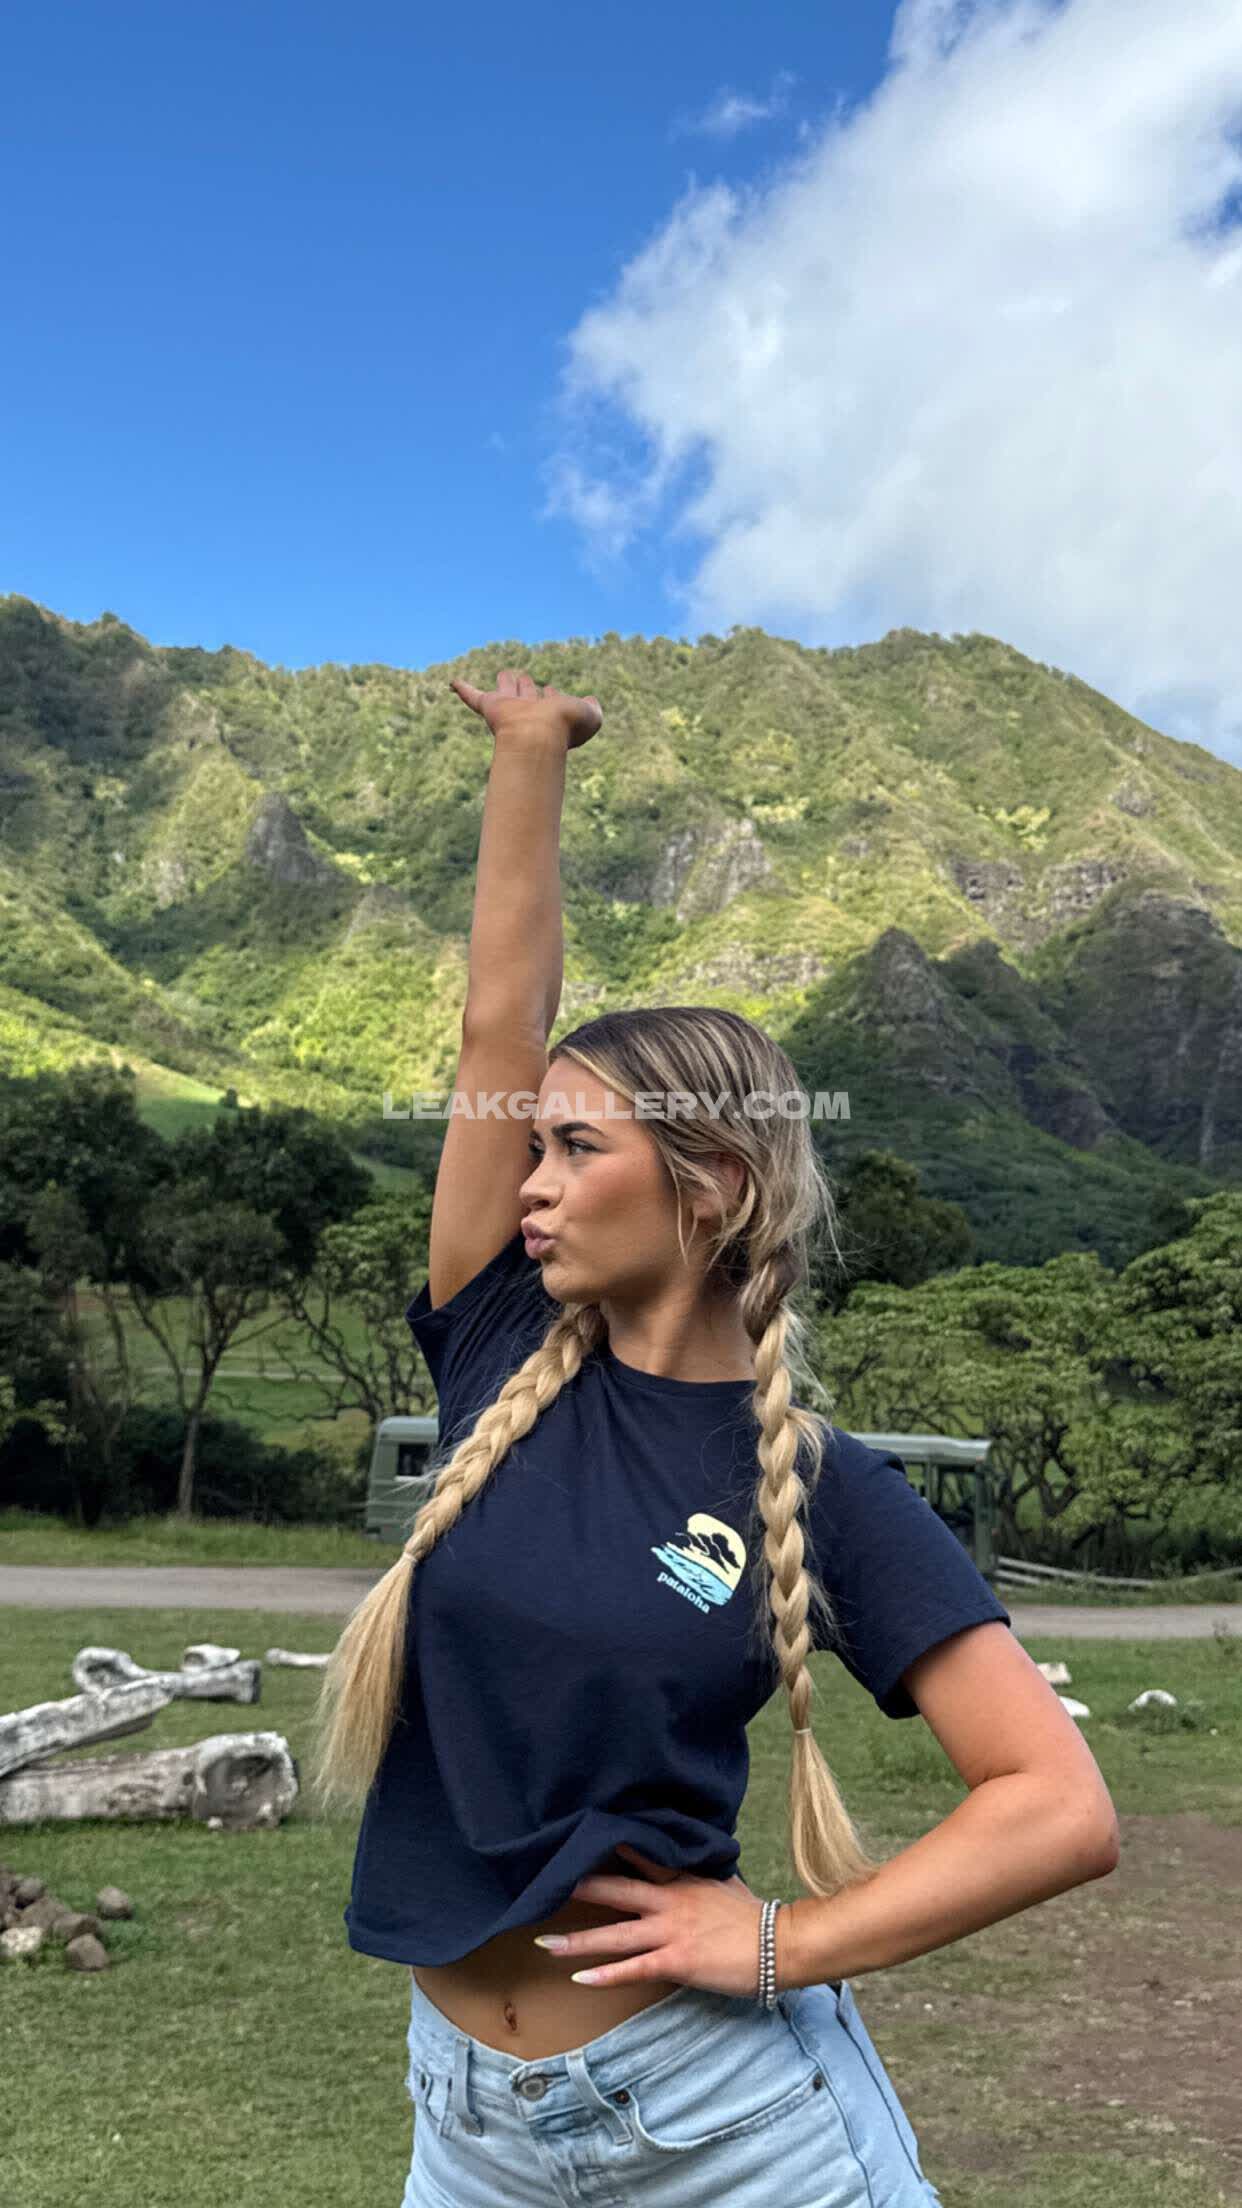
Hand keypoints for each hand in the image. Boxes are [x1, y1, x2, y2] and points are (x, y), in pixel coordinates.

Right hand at [449, 666, 601, 750]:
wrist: (539, 734)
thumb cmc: (566, 728)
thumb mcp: (591, 717)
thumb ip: (593, 709)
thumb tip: (591, 700)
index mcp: (551, 715)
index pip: (550, 701)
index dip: (553, 695)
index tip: (552, 690)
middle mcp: (529, 712)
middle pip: (526, 695)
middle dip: (527, 687)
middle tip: (525, 680)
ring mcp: (508, 709)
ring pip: (505, 691)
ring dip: (505, 684)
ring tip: (504, 675)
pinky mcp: (490, 707)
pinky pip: (473, 696)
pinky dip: (463, 689)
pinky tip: (453, 682)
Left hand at [537, 1841, 773, 1998]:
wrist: (779, 1943)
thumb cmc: (754, 1917)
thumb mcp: (725, 1883)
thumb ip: (702, 1874)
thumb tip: (698, 1860)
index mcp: (682, 1880)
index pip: (641, 1857)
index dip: (610, 1848)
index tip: (581, 1837)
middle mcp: (670, 1901)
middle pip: (616, 1891)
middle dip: (579, 1888)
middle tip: (546, 1885)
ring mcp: (671, 1931)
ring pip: (615, 1934)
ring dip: (578, 1940)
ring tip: (545, 1943)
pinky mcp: (676, 1960)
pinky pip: (634, 1969)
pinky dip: (606, 1974)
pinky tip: (581, 1978)